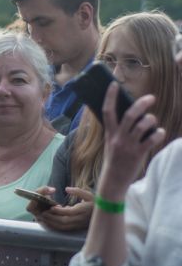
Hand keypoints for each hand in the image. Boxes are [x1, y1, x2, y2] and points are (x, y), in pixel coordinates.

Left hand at [32, 186, 93, 231]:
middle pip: (65, 221)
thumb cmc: (96, 203)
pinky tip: (49, 222)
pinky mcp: (77, 228)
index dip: (60, 211)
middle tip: (43, 213)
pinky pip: (65, 229)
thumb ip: (78, 191)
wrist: (105, 215)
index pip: (70, 212)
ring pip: (64, 226)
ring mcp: (79, 225)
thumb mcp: (89, 194)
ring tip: (44, 218)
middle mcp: (81, 219)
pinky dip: (56, 226)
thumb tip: (67, 189)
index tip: (51, 207)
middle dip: (53, 218)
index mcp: (84, 210)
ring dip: (53, 223)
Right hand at [98, 84, 164, 200]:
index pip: (107, 111)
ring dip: (151, 120)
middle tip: (151, 98)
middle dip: (141, 104)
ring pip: (142, 125)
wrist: (113, 180)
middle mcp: (118, 137)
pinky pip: (152, 139)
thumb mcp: (110, 143)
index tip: (114, 84)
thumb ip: (118, 130)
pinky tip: (158, 133)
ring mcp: (128, 146)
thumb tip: (132, 115)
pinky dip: (158, 133)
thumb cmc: (114, 160)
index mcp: (109, 133)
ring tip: (153, 121)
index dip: (110, 96)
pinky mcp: (138, 154)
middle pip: (130, 115)